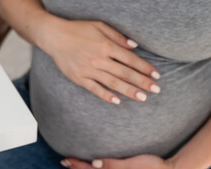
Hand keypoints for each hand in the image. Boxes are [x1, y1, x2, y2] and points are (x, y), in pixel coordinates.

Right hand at [42, 20, 160, 103]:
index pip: (130, 59)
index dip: (145, 68)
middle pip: (125, 73)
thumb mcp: (99, 26)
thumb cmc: (78, 29)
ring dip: (129, 91)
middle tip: (156, 90)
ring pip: (113, 83)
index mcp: (106, 46)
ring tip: (143, 98)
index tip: (156, 75)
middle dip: (142, 82)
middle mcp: (99, 59)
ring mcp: (89, 70)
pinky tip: (117, 101)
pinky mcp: (79, 78)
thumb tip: (134, 47)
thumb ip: (118, 37)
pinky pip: (95, 89)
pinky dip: (106, 95)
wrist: (54, 37)